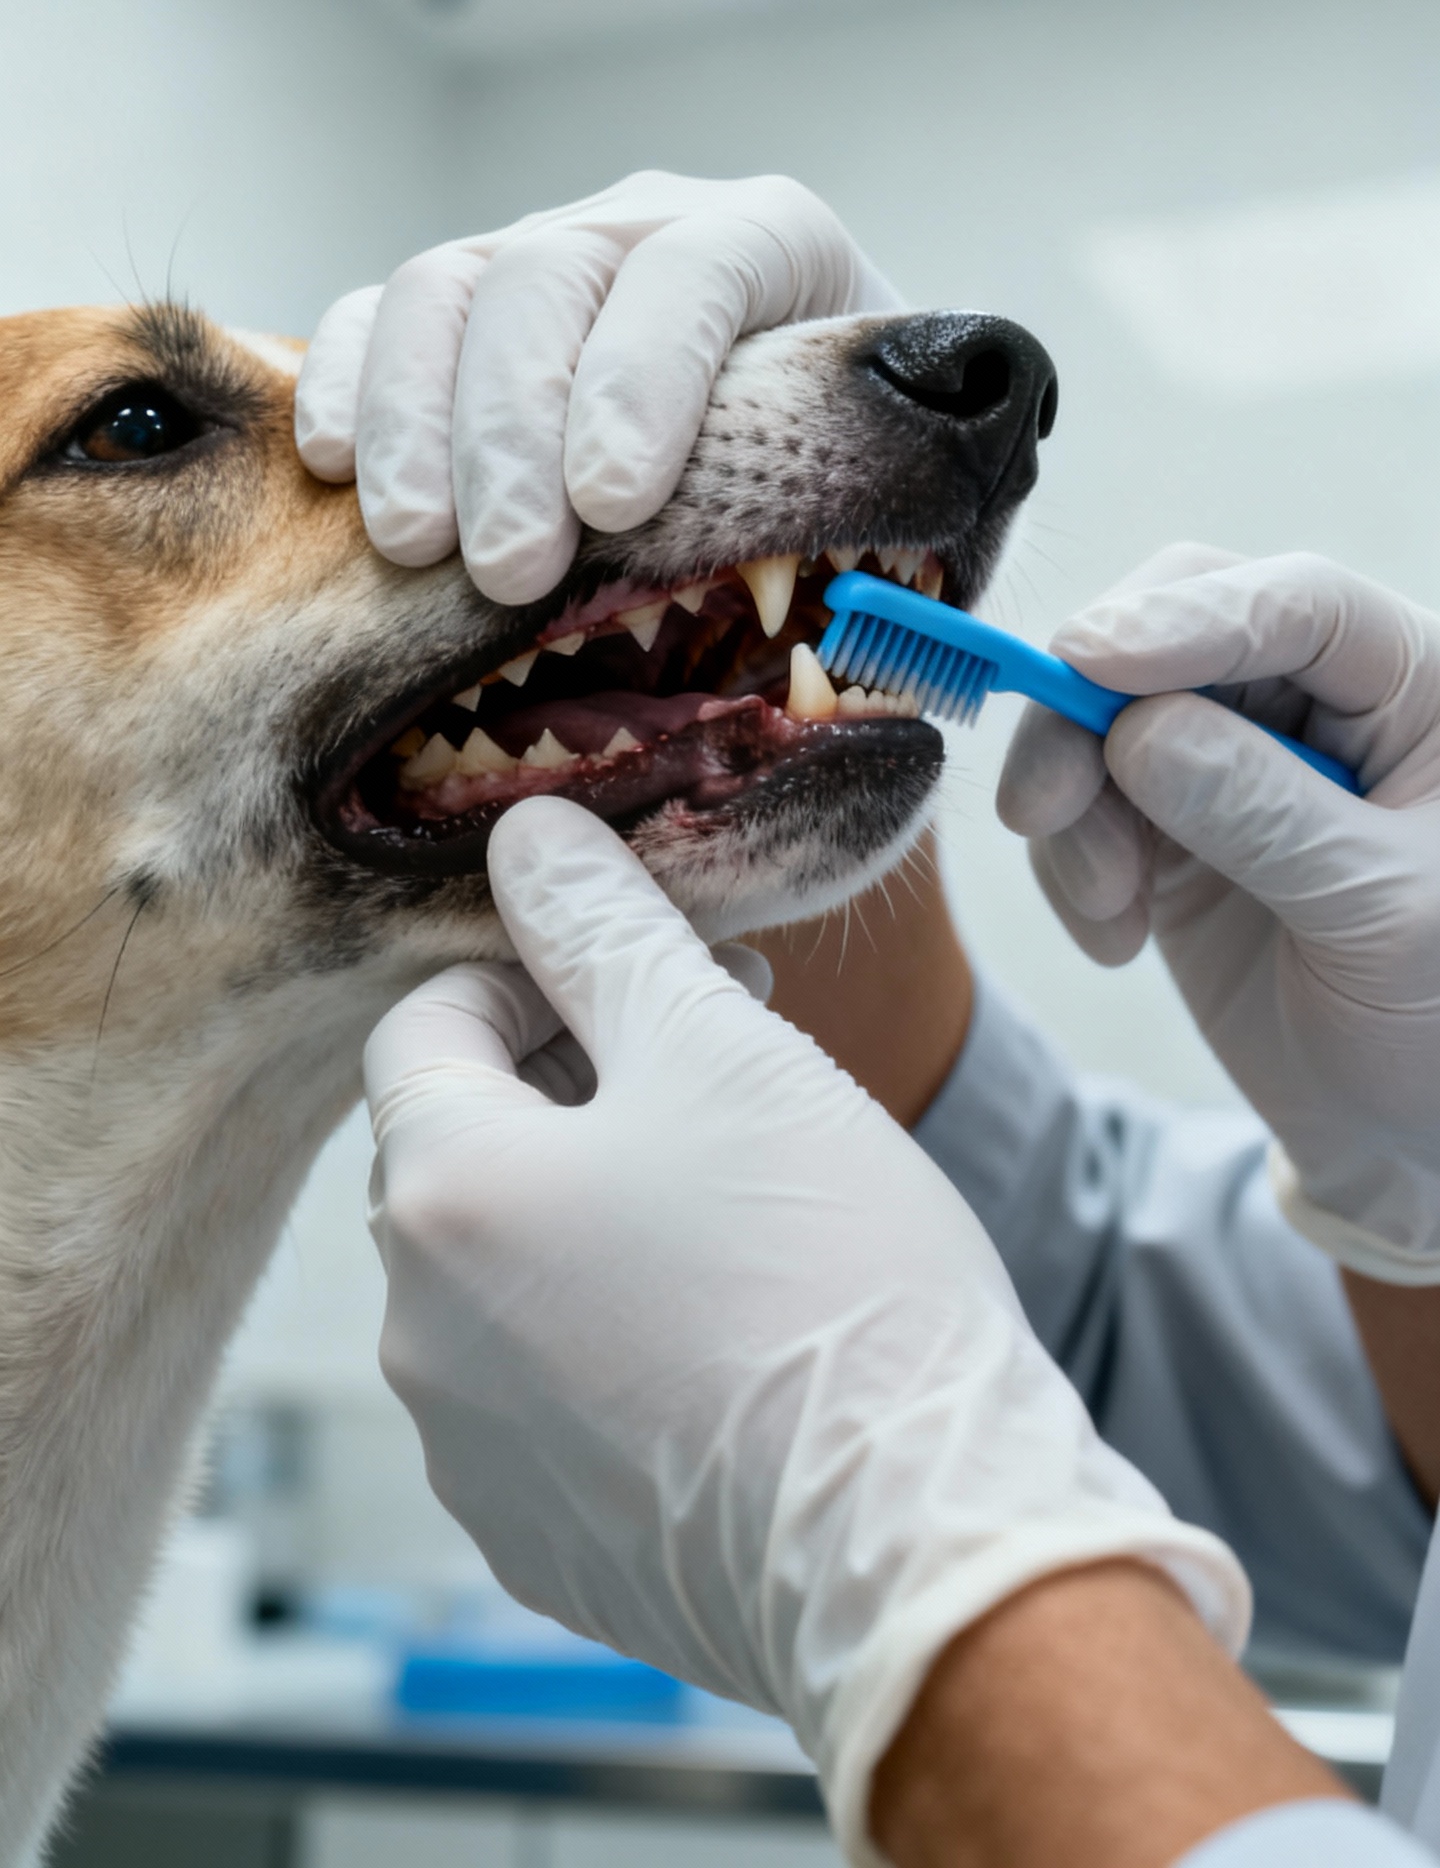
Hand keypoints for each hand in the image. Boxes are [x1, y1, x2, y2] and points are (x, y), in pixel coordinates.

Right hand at [296, 171, 895, 602]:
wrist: (821, 485)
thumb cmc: (873, 520)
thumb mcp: (923, 531)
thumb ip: (910, 570)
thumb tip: (871, 662)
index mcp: (783, 249)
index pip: (704, 269)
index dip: (650, 377)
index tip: (618, 504)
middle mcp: (652, 225)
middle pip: (553, 274)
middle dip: (517, 427)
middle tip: (509, 570)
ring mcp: (542, 255)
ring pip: (447, 288)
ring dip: (418, 421)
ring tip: (414, 547)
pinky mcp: (455, 313)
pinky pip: (373, 316)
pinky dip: (348, 386)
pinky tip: (338, 478)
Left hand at [365, 799, 1245, 1866]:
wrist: (925, 1540)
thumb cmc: (828, 1274)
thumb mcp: (720, 1048)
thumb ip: (603, 926)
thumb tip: (527, 835)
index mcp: (440, 1196)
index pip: (424, 1024)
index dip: (538, 974)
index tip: (653, 983)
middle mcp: (418, 1336)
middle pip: (466, 1148)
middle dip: (580, 1082)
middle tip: (723, 1062)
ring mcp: (475, 1455)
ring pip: (508, 1271)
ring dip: (598, 1206)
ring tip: (743, 1199)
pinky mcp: (544, 1541)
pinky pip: (550, 1391)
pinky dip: (617, 1332)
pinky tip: (736, 1326)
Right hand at [997, 546, 1439, 1278]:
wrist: (1408, 1134)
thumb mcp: (1383, 919)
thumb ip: (1268, 816)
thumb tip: (1138, 733)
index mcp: (1417, 687)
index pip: (1300, 605)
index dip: (1191, 618)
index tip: (1088, 662)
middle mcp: (1323, 695)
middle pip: (1177, 626)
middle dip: (1091, 706)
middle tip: (1040, 804)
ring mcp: (1238, 752)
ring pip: (1106, 709)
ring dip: (1072, 799)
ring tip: (1105, 905)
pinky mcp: (1172, 817)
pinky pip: (1082, 797)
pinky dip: (1070, 859)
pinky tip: (1115, 936)